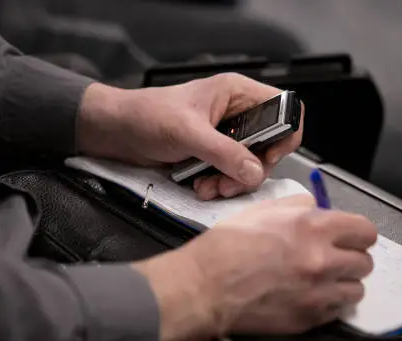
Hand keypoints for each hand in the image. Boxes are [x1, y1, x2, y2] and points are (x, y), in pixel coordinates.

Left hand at [77, 74, 303, 199]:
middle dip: (251, 170)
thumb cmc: (147, 115)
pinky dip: (220, 185)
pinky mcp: (214, 155)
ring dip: (232, 182)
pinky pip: (231, 174)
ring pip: (250, 165)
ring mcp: (226, 136)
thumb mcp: (188, 132)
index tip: (267, 157)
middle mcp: (236, 114)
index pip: (282, 109)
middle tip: (229, 182)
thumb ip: (224, 152)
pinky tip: (201, 187)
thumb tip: (254, 171)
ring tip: (209, 187)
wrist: (118, 132)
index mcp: (237, 93)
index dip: (284, 135)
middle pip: (268, 146)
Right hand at [134, 195, 376, 340]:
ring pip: (356, 289)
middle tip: (334, 258)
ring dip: (343, 283)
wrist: (204, 286)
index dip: (358, 233)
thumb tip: (316, 207)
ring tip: (323, 280)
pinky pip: (338, 310)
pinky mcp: (309, 318)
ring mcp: (318, 292)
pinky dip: (329, 303)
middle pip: (365, 261)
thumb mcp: (260, 211)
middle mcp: (322, 259)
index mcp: (312, 227)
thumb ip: (297, 206)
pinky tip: (310, 295)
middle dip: (351, 258)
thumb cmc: (225, 248)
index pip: (365, 230)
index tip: (352, 237)